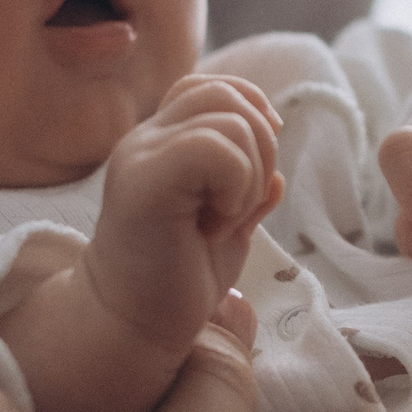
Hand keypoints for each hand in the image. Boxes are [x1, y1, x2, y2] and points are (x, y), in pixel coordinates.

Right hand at [88, 73, 284, 352]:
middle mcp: (146, 139)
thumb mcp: (227, 224)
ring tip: (224, 219)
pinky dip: (236, 187)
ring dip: (248, 175)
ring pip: (229, 120)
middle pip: (227, 94)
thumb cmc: (177, 277)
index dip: (253, 114)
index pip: (214, 87)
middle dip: (261, 147)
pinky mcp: (142, 182)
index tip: (258, 169)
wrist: (135, 324)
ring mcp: (141, 156)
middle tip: (240, 204)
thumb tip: (277, 174)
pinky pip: (214, 148)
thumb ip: (249, 189)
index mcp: (163, 141)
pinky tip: (217, 226)